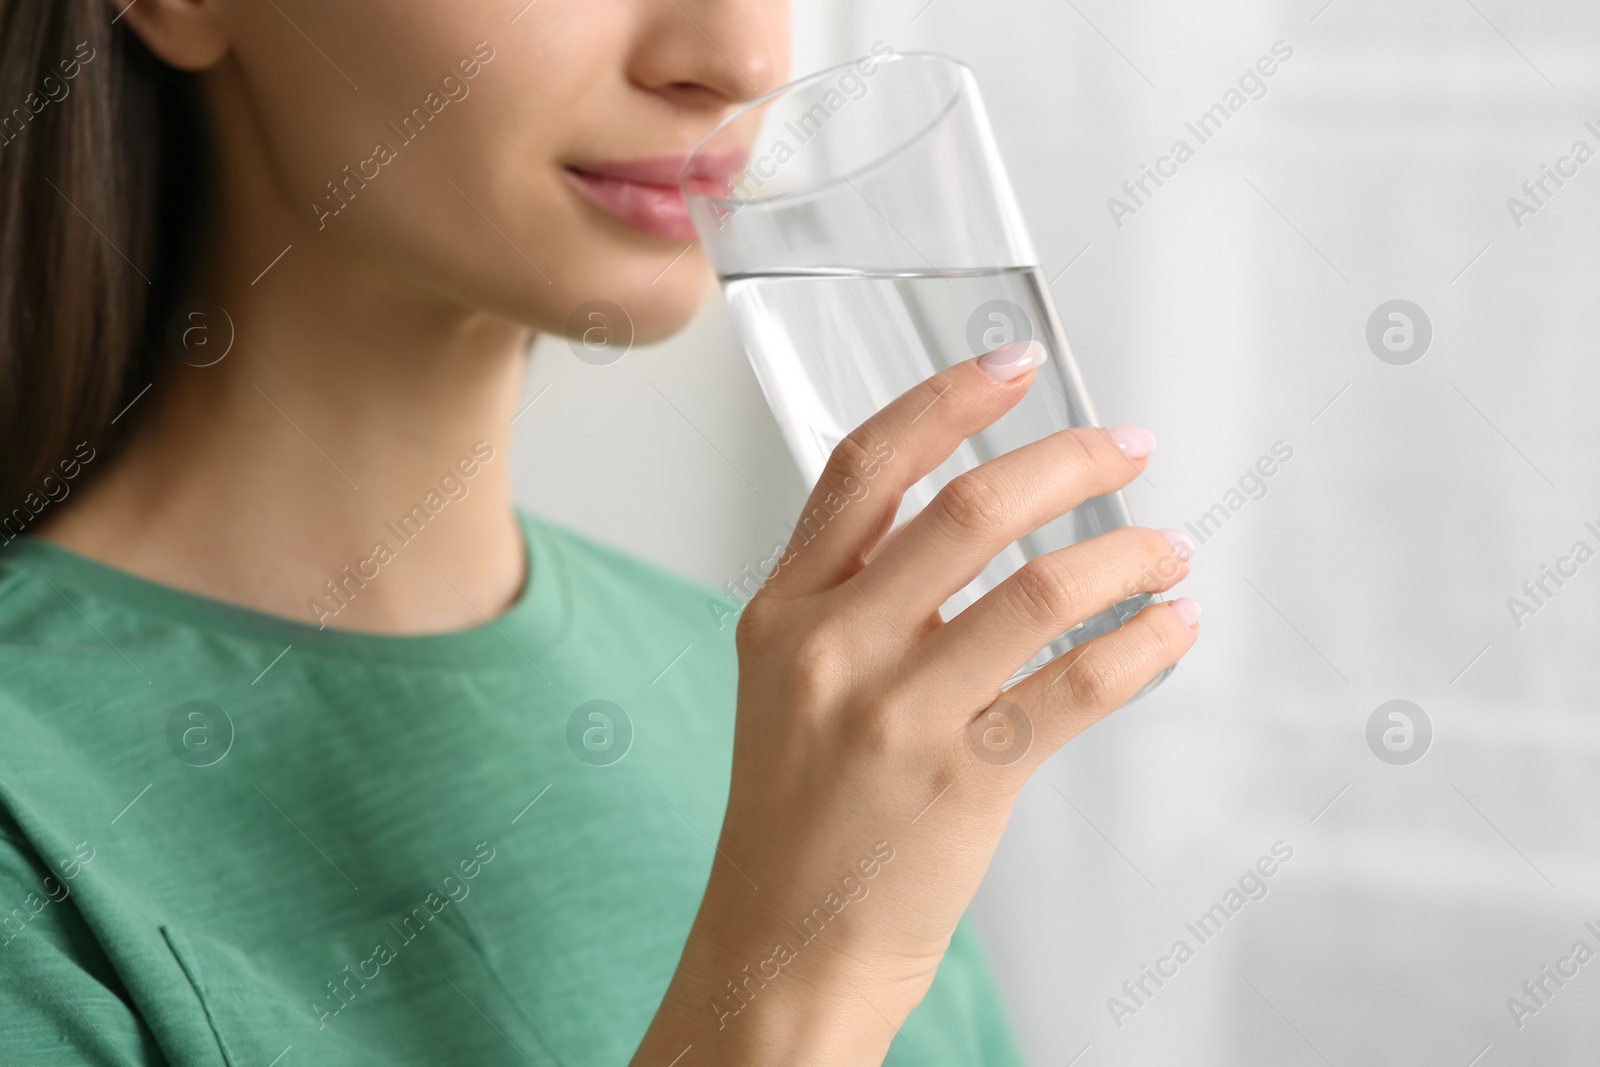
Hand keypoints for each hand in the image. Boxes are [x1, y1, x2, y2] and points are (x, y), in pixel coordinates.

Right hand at [635, 343, 1198, 1064]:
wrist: (786, 945)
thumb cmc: (798, 815)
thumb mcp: (787, 681)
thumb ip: (850, 593)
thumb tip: (957, 511)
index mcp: (783, 610)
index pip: (864, 467)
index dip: (947, 401)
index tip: (1013, 363)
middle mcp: (833, 647)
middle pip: (969, 508)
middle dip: (1069, 461)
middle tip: (1127, 446)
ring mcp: (897, 712)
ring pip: (1041, 589)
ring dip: (1128, 556)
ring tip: (1168, 552)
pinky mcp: (964, 778)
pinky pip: (1080, 685)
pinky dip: (1143, 646)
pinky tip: (1171, 631)